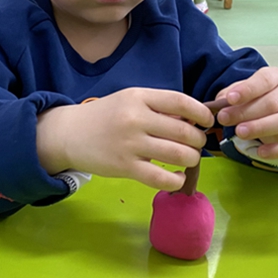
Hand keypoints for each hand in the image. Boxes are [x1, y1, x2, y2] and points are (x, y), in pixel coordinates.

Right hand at [36, 88, 213, 190]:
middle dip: (199, 141)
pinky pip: (161, 178)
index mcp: (139, 97)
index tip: (208, 121)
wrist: (70, 133)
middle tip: (198, 144)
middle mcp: (136, 118)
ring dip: (192, 159)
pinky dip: (177, 180)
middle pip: (184, 131)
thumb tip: (193, 121)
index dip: (201, 113)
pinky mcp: (125, 167)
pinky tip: (177, 177)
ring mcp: (130, 144)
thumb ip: (158, 107)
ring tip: (189, 159)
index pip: (181, 102)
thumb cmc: (106, 116)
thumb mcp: (130, 101)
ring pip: (178, 155)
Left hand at [213, 68, 277, 160]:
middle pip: (272, 102)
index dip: (247, 90)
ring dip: (261, 128)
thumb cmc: (254, 98)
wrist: (273, 108)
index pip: (265, 80)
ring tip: (239, 132)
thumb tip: (219, 104)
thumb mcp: (241, 91)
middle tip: (225, 118)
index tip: (230, 99)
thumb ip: (231, 95)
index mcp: (277, 77)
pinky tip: (260, 152)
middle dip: (246, 112)